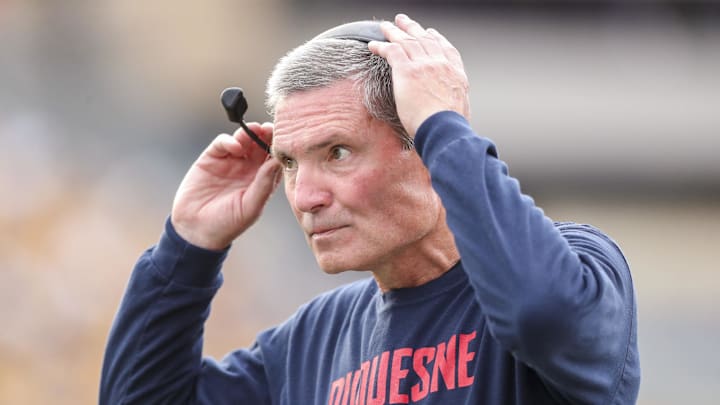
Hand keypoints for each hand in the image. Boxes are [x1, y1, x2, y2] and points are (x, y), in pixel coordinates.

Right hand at [171, 123, 281, 249]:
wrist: (196, 230)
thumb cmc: (227, 224)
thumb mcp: (250, 206)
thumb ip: (264, 184)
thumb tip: (277, 162)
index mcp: (262, 180)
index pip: (274, 158)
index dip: (279, 148)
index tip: (285, 141)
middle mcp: (248, 168)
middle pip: (261, 145)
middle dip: (267, 135)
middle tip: (270, 129)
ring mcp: (230, 161)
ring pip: (244, 140)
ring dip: (251, 133)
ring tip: (256, 131)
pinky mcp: (211, 158)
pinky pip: (222, 143)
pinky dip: (229, 141)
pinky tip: (235, 147)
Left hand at [368, 14, 469, 137]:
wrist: (444, 129)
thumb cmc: (450, 129)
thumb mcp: (460, 111)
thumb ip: (451, 103)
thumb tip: (445, 111)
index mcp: (456, 74)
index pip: (447, 49)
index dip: (437, 38)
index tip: (431, 33)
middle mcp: (441, 65)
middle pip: (425, 40)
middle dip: (413, 28)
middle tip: (403, 21)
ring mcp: (424, 66)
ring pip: (407, 41)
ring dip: (394, 32)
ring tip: (385, 27)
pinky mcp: (408, 71)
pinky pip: (392, 51)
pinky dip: (381, 46)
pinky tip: (373, 45)